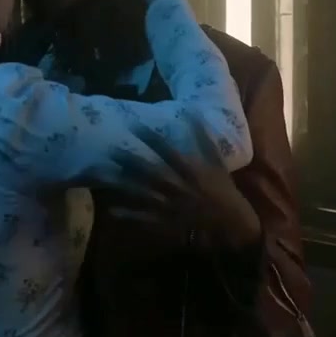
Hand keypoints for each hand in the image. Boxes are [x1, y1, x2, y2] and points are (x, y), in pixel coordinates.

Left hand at [106, 112, 260, 247]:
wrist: (231, 222)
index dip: (152, 139)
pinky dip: (129, 215)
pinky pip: (146, 218)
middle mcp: (180, 187)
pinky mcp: (168, 222)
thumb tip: (194, 114)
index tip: (135, 126)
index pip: (169, 152)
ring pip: (145, 194)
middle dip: (132, 162)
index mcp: (192, 172)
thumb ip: (204, 139)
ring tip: (104, 176)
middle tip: (111, 150)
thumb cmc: (223, 189)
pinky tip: (112, 210)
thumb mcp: (217, 162)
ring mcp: (172, 206)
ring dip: (125, 186)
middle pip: (152, 172)